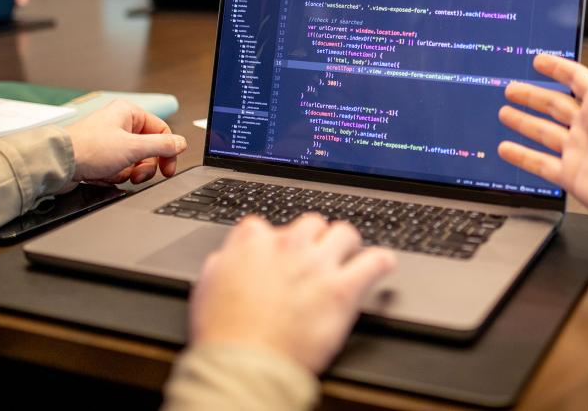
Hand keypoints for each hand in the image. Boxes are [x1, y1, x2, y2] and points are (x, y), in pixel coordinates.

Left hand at [64, 100, 185, 183]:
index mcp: (129, 113)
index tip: (167, 169)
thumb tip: (181, 142)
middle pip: (148, 149)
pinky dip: (113, 175)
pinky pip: (118, 169)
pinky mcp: (100, 156)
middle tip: (137, 174)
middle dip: (143, 166)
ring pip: (134, 162)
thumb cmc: (88, 149)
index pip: (162, 131)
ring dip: (126, 172)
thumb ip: (162, 145)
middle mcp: (119, 124)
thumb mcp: (133, 148)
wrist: (57, 164)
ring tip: (114, 173)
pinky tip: (102, 175)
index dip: (167, 152)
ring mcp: (109, 141)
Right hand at [189, 214, 395, 372]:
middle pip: (312, 223)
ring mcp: (318, 264)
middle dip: (313, 240)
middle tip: (313, 260)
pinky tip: (381, 266)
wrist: (244, 366)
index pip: (268, 224)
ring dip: (345, 245)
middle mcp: (288, 244)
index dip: (274, 242)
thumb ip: (224, 262)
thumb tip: (230, 256)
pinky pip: (375, 261)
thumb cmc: (223, 334)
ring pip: (345, 232)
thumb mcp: (206, 287)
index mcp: (252, 241)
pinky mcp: (343, 289)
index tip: (278, 255)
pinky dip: (381, 262)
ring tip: (346, 259)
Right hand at [497, 26, 587, 227]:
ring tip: (504, 113)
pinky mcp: (571, 176)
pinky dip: (521, 156)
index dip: (557, 69)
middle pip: (554, 105)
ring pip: (544, 133)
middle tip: (512, 88)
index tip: (539, 61)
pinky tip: (506, 149)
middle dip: (532, 96)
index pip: (575, 79)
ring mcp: (579, 151)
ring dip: (524, 122)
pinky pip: (540, 164)